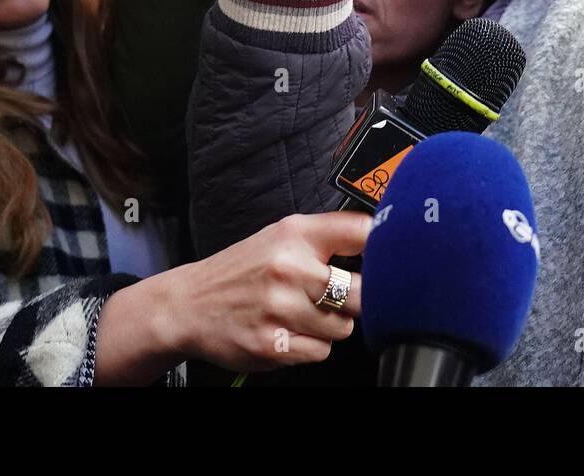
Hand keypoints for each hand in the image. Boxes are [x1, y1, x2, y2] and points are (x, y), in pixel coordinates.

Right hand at [96, 211, 368, 381]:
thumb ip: (332, 233)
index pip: (363, 233)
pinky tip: (290, 331)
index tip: (394, 256)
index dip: (387, 247)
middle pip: (364, 292)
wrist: (189, 304)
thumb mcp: (284, 235)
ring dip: (332, 325)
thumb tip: (387, 233)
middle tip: (338, 296)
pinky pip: (321, 352)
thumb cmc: (245, 269)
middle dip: (357, 299)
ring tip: (303, 313)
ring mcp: (280, 309)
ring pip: (344, 328)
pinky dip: (312, 346)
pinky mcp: (273, 345)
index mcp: (296, 234)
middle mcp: (289, 268)